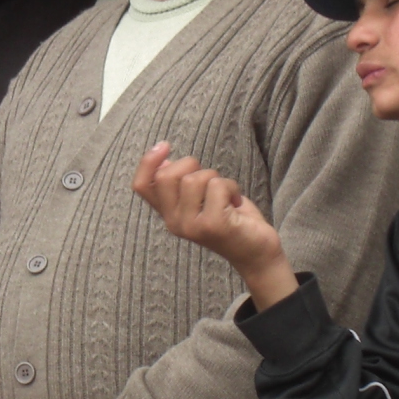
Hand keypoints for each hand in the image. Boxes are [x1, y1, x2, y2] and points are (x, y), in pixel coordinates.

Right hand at [130, 142, 297, 307]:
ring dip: (217, 178)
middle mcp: (174, 223)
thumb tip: (164, 162)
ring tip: (226, 195)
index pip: (142, 186)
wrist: (257, 252)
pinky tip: (236, 204)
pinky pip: (217, 186)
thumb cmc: (231, 219)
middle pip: (166, 176)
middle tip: (210, 178)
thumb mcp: (201, 199)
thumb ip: (181, 185)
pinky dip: (232, 187)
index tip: (165, 146)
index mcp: (168, 214)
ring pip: (194, 179)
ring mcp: (191, 226)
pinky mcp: (212, 225)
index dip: (148, 162)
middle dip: (191, 165)